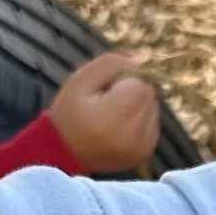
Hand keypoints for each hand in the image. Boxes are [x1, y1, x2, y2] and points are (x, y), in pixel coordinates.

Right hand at [45, 49, 161, 174]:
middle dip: (132, 92)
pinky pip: (153, 125)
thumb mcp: (80, 80)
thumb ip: (111, 64)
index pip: (140, 83)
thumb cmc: (69, 112)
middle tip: (106, 103)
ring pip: (153, 109)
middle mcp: (133, 135)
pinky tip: (120, 125)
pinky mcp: (143, 154)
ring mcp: (141, 147)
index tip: (104, 90)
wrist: (62, 153)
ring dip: (138, 106)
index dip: (123, 80)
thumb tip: (141, 60)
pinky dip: (140, 121)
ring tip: (112, 115)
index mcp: (115, 116)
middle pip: (149, 96)